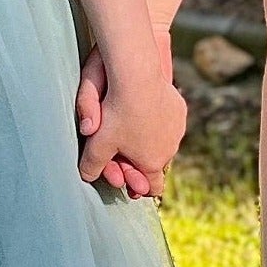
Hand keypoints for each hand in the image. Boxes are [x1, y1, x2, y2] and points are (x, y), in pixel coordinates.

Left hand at [77, 38, 174, 196]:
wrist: (138, 78)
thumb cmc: (117, 114)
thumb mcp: (98, 143)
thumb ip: (91, 164)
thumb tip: (86, 177)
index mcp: (153, 163)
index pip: (153, 187)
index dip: (140, 186)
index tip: (128, 179)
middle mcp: (171, 149)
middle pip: (157, 163)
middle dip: (142, 160)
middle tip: (124, 151)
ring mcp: (177, 129)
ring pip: (164, 142)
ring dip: (151, 140)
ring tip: (133, 129)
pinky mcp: (180, 110)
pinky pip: (169, 121)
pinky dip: (158, 121)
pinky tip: (144, 112)